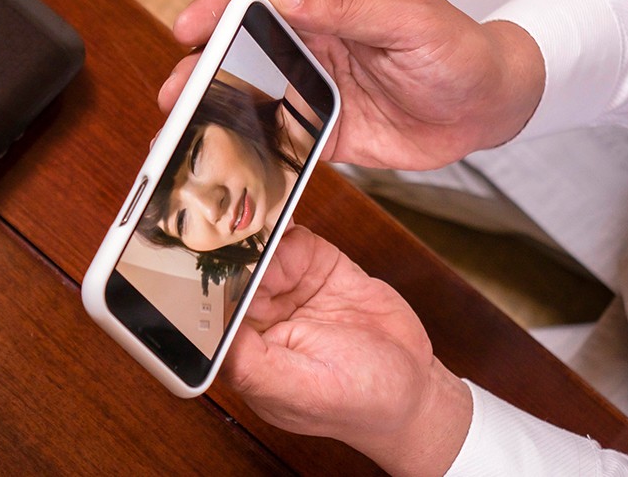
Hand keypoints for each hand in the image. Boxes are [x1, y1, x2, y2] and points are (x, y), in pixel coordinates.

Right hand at [159, 0, 543, 169]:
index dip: (220, 7)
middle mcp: (319, 40)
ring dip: (223, 106)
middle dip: (206, 64)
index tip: (188, 28)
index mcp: (332, 0)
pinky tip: (233, 155)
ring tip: (189, 124)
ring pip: (258, 91)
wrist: (486, 107)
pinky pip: (285, 133)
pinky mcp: (328, 126)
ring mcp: (320, 84)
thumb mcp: (406, 19)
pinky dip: (256, 144)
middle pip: (247, 46)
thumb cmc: (456, 50)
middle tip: (176, 89)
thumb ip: (345, 7)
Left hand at [221, 226, 471, 475]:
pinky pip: (293, 240)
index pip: (214, 313)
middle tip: (235, 236)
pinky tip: (285, 224)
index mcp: (246, 354)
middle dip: (232, 254)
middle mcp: (262, 319)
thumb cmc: (359, 402)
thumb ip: (255, 366)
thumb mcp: (305, 393)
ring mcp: (289, 290)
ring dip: (257, 238)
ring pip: (259, 252)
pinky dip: (285, 228)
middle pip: (233, 275)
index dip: (213, 289)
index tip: (215, 268)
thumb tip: (213, 336)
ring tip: (260, 225)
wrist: (414, 384)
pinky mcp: (318, 268)